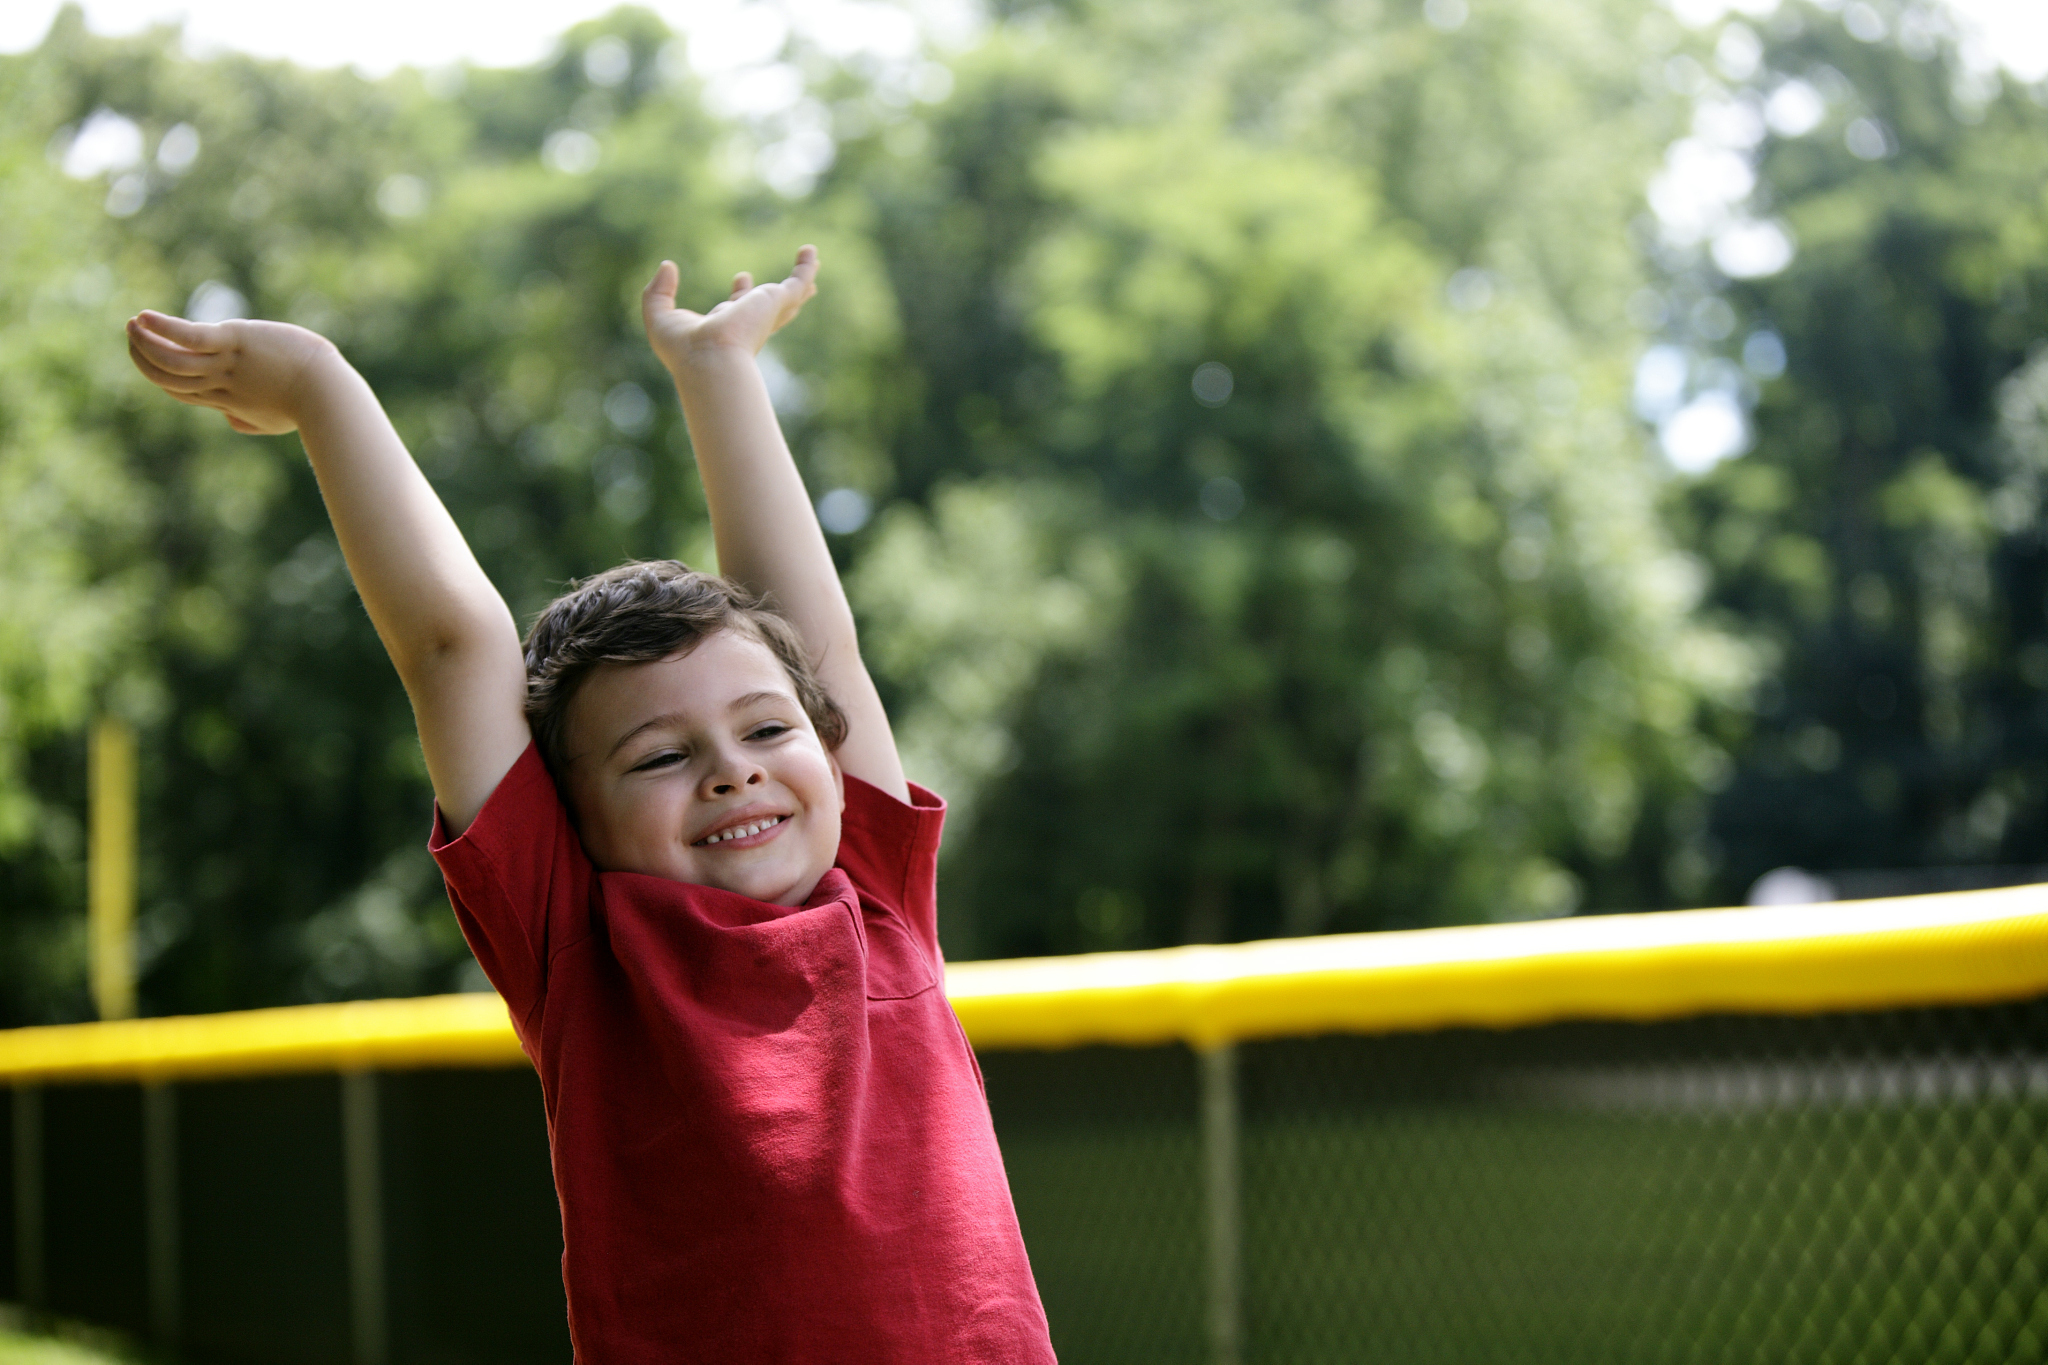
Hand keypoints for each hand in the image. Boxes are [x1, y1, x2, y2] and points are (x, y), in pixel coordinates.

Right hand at [126, 311, 336, 434]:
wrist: (330, 396)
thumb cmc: (312, 405)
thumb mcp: (277, 419)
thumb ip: (250, 420)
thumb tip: (230, 421)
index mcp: (230, 402)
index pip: (184, 392)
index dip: (162, 378)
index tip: (148, 361)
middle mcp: (223, 386)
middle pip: (172, 377)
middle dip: (146, 359)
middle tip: (132, 337)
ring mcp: (229, 364)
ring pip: (174, 359)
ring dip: (147, 342)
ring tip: (131, 325)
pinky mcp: (237, 340)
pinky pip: (192, 337)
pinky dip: (165, 328)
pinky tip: (144, 317)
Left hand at [641, 245, 818, 376]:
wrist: (710, 359)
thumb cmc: (683, 348)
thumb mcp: (658, 316)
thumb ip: (658, 291)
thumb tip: (667, 266)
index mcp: (725, 328)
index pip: (737, 308)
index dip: (739, 293)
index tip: (741, 277)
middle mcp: (749, 324)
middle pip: (770, 307)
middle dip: (780, 296)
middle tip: (791, 287)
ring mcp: (765, 314)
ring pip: (790, 297)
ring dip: (802, 281)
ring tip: (813, 263)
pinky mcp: (775, 302)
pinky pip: (797, 282)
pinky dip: (805, 268)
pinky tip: (810, 251)